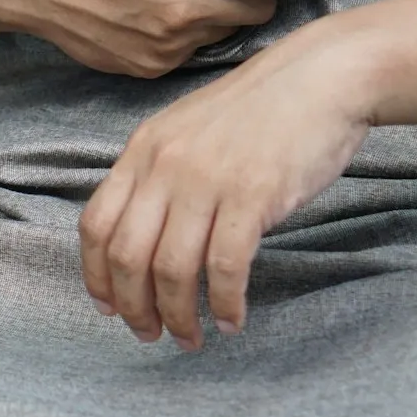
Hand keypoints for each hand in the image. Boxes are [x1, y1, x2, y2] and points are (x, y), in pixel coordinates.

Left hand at [78, 21, 373, 348]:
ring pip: (171, 268)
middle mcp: (165, 165)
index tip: (109, 308)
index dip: (96, 275)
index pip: (96, 224)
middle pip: (127, 254)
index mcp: (142, 150)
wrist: (319, 78)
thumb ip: (158, 173)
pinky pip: (225, 266)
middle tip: (150, 335)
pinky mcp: (252, 196)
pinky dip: (224, 303)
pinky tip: (232, 320)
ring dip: (177, 315)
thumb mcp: (186, 131)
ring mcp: (206, 181)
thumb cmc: (258, 111)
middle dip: (133, 306)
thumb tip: (140, 234)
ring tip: (190, 338)